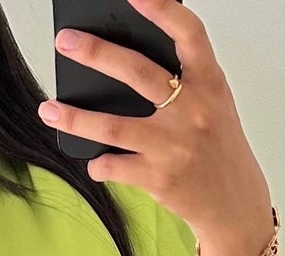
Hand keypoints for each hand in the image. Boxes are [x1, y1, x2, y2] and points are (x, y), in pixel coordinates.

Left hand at [40, 0, 275, 255]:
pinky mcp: (160, 179)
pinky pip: (116, 166)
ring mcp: (174, 147)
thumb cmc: (218, 147)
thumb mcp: (213, 104)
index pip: (189, 33)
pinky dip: (99, 164)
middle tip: (64, 41)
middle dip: (96, 53)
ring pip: (114, 126)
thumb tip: (125, 56)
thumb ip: (183, 78)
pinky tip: (92, 162)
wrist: (236, 206)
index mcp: (209, 83)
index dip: (162, 8)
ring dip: (75, 118)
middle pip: (137, 72)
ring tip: (48, 109)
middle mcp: (193, 111)